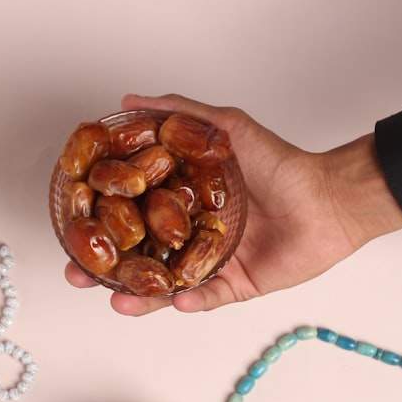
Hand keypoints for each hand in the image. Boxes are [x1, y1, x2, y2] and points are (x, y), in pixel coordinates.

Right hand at [64, 94, 401, 314]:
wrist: (329, 198)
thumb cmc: (283, 164)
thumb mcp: (227, 128)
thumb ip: (181, 116)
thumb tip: (130, 100)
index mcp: (183, 202)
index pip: (133, 216)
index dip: (102, 224)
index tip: (72, 228)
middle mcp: (193, 235)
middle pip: (141, 257)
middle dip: (108, 270)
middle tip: (79, 276)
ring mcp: (213, 263)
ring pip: (168, 286)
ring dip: (141, 296)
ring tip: (117, 301)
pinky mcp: (238, 285)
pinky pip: (209, 298)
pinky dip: (192, 301)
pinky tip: (175, 301)